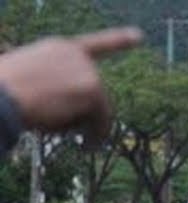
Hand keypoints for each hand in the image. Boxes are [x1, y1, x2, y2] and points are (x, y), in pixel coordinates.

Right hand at [0, 28, 141, 143]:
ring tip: (77, 142)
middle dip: (87, 115)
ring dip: (89, 127)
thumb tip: (85, 115)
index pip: (95, 45)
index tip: (139, 36)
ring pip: (100, 108)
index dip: (119, 40)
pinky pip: (103, 120)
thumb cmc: (8, 94)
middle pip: (96, 91)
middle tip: (79, 136)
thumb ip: (61, 88)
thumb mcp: (34, 82)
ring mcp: (87, 70)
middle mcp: (77, 56)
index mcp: (60, 49)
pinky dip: (97, 135)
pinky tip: (86, 147)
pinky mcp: (92, 89)